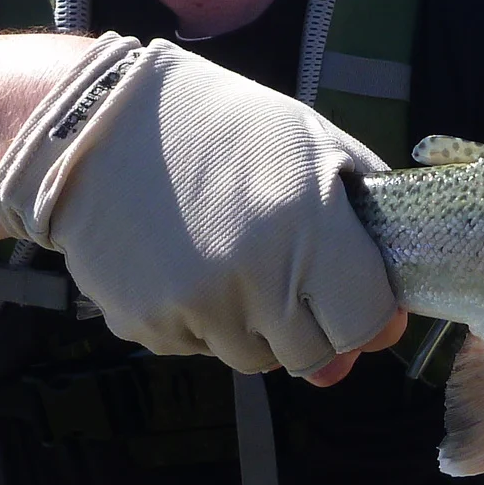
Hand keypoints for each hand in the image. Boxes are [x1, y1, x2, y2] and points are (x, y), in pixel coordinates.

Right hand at [0, 37, 404, 377]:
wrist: (98, 125)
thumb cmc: (223, 126)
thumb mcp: (317, 144)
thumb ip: (367, 232)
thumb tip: (385, 331)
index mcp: (307, 227)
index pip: (366, 322)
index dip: (368, 314)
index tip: (353, 294)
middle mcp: (253, 278)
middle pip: (315, 354)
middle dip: (313, 323)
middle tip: (285, 268)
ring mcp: (196, 309)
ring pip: (256, 359)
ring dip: (256, 323)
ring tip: (229, 254)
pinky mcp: (148, 327)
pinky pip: (200, 348)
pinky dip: (202, 319)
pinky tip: (184, 260)